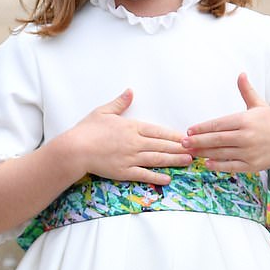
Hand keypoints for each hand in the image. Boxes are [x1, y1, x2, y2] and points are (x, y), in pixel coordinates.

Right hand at [63, 89, 192, 184]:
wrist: (74, 149)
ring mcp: (130, 158)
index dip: (174, 135)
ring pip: (157, 159)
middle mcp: (134, 143)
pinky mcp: (123, 171)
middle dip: (180, 148)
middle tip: (195, 150)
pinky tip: (168, 178)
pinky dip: (156, 177)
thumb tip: (130, 91)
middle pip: (162, 145)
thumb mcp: (103, 111)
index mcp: (131, 127)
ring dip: (174, 160)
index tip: (187, 137)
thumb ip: (120, 103)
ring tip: (187, 161)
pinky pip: (143, 175)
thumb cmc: (87, 130)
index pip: (158, 131)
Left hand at [182, 73, 269, 172]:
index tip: (189, 130)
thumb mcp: (259, 105)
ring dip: (204, 153)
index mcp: (246, 120)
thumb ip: (247, 91)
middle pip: (217, 139)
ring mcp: (249, 152)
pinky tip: (207, 163)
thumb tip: (241, 74)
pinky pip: (231, 166)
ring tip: (191, 152)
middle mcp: (247, 136)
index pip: (219, 124)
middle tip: (183, 142)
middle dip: (198, 141)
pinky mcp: (251, 165)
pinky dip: (218, 165)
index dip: (203, 128)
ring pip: (222, 153)